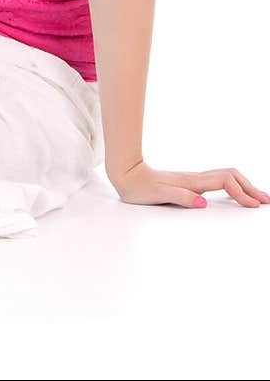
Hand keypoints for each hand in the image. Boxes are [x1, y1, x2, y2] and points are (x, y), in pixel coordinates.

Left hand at [111, 160, 269, 208]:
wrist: (125, 174)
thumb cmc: (138, 187)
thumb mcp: (156, 195)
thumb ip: (179, 197)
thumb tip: (202, 204)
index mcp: (191, 182)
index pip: (225, 182)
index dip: (242, 193)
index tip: (254, 206)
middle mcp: (195, 178)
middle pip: (231, 176)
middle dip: (250, 187)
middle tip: (266, 201)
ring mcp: (193, 179)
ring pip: (226, 176)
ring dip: (244, 185)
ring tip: (258, 198)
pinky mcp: (189, 183)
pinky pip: (218, 181)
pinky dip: (233, 186)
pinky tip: (235, 194)